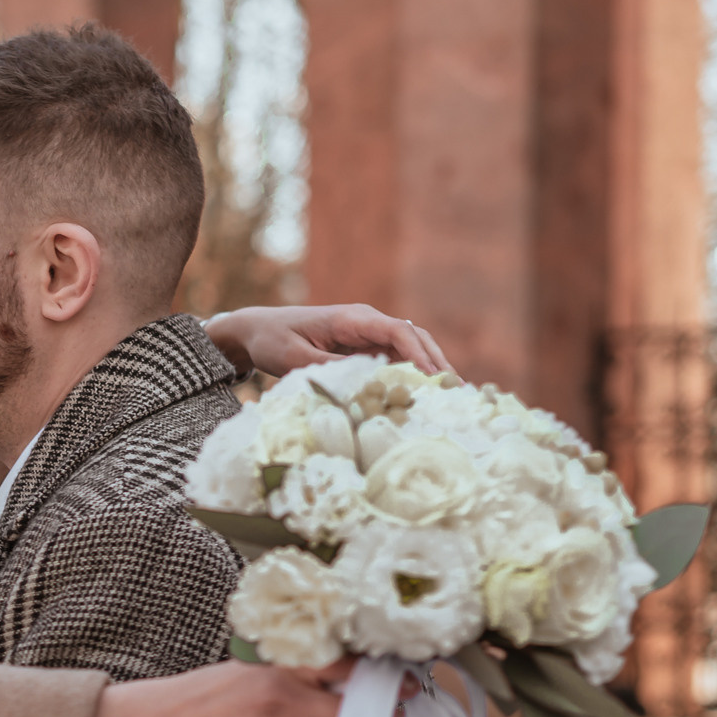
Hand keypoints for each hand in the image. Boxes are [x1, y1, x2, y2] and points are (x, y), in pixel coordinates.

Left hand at [204, 305, 451, 378]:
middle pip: (413, 338)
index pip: (398, 331)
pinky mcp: (363, 347)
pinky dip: (412, 375)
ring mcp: (367, 334)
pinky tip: (424, 396)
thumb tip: (366, 381)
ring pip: (410, 349)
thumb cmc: (273, 341)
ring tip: (452, 397)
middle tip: (458, 393)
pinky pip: (394, 359)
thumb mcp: (297, 358)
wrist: (257, 330)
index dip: (419, 355)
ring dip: (430, 370)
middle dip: (437, 363)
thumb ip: (331, 368)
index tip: (436, 378)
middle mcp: (366, 322)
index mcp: (352, 318)